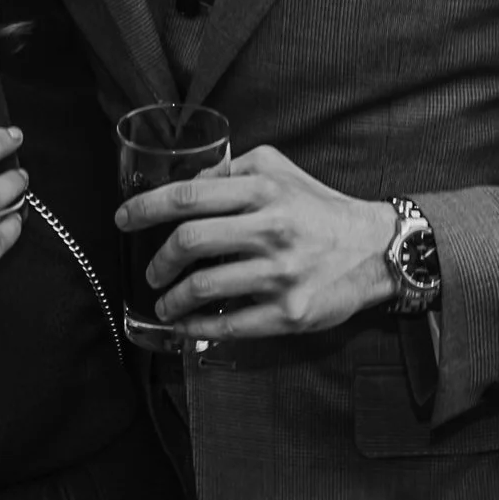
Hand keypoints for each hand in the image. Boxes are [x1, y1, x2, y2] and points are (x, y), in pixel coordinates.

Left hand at [119, 145, 392, 338]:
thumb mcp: (277, 170)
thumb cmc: (318, 208)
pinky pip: (229, 325)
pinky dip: (197, 329)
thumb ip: (230, 170)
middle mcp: (269, 229)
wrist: (376, 249)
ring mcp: (280, 274)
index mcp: (262, 191)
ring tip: (166, 303)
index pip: (188, 196)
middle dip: (157, 261)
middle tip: (152, 271)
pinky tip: (186, 328)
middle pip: (188, 242)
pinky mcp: (290, 312)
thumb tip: (186, 185)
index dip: (145, 208)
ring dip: (172, 300)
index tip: (122, 220)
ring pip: (203, 288)